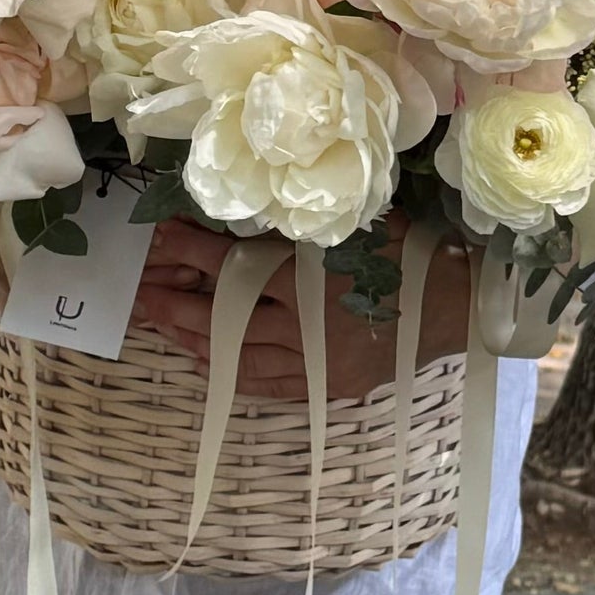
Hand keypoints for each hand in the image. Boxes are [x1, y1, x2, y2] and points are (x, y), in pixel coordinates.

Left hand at [134, 218, 472, 400]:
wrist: (453, 306)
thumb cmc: (406, 252)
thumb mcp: (351, 223)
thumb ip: (299, 224)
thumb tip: (247, 209)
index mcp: (306, 276)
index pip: (230, 263)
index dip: (190, 249)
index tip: (159, 236)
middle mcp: (301, 324)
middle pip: (223, 314)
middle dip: (177, 303)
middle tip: (141, 294)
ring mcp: (313, 361)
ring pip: (237, 355)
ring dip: (196, 340)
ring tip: (163, 327)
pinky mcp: (326, 385)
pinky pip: (267, 384)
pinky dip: (233, 373)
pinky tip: (210, 362)